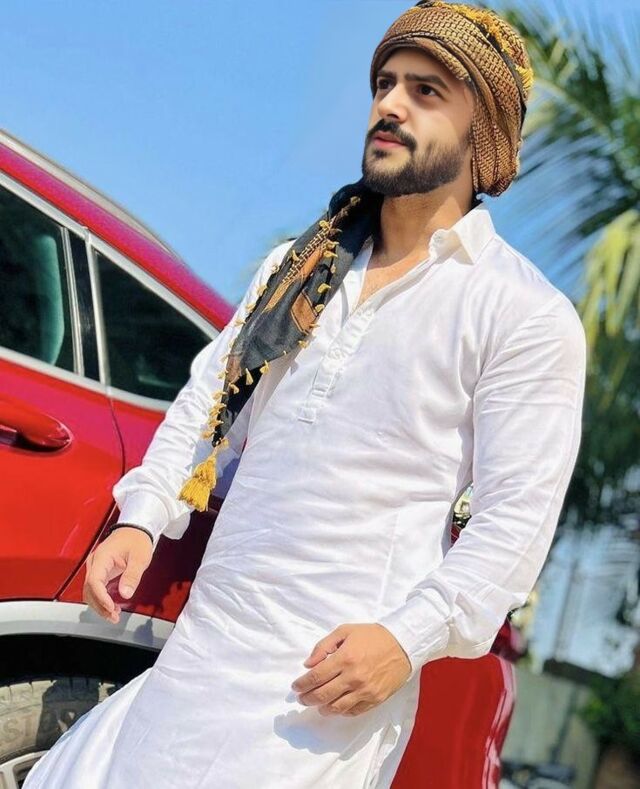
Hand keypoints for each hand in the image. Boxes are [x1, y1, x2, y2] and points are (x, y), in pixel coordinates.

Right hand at [82, 527, 152, 622]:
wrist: (136, 529)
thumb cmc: (137, 539)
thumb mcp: (139, 557)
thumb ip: (132, 575)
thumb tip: (125, 593)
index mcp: (102, 557)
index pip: (94, 581)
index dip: (101, 597)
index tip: (111, 607)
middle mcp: (95, 562)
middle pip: (89, 589)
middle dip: (100, 606)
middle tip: (114, 617)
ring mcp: (96, 567)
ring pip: (90, 591)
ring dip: (99, 605)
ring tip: (113, 615)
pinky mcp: (100, 571)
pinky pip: (96, 588)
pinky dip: (101, 599)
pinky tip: (111, 606)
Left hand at [291, 623, 411, 716]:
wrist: (402, 644)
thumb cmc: (372, 636)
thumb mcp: (345, 631)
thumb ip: (323, 646)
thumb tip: (308, 664)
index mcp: (345, 658)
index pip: (316, 677)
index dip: (302, 684)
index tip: (295, 687)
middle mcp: (353, 677)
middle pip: (323, 695)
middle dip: (307, 699)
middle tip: (302, 698)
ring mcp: (365, 691)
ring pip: (337, 708)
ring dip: (322, 708)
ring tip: (317, 704)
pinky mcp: (375, 699)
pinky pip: (353, 711)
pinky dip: (341, 711)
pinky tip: (336, 706)